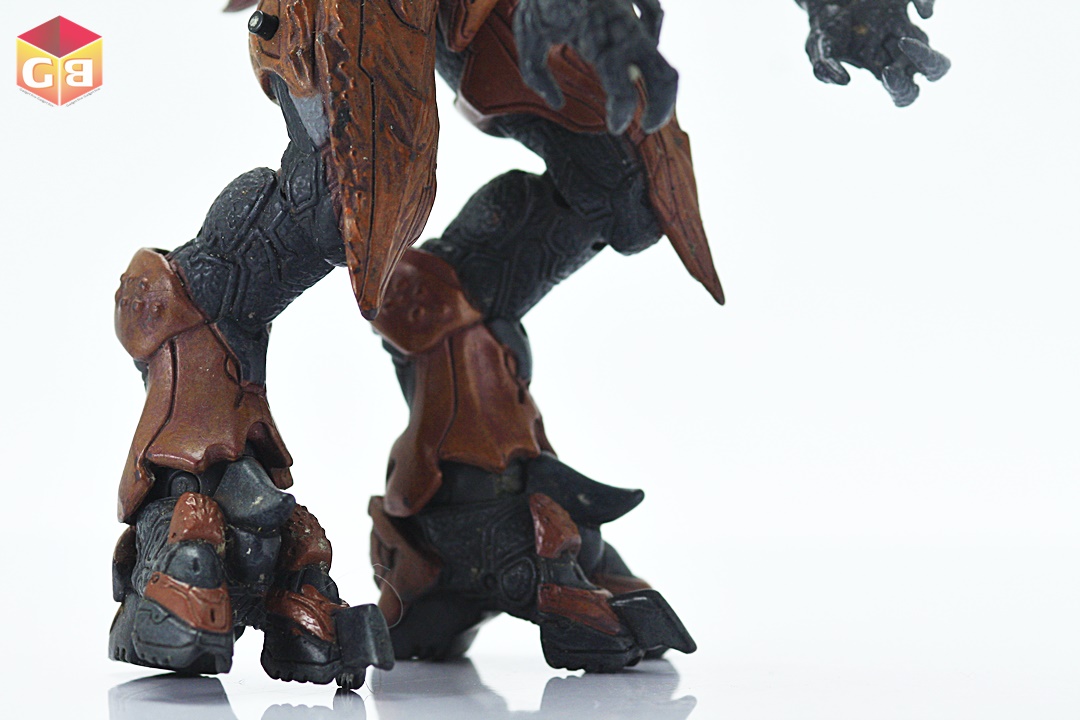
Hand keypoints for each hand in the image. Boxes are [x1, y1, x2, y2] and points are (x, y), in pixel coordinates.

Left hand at [514, 0, 677, 133]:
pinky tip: (638, 53)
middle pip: (663, 75)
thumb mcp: (528, 36)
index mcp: (600, 42)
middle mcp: (624, 28)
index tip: (617, 127)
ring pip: (662, 48)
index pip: (624, 91)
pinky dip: (651, 40)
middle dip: (662, 105)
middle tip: (651, 125)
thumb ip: (539, 77)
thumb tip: (557, 103)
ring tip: (651, 98)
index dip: (623, 114)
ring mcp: (634, 11)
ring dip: (661, 80)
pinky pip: (655, 19)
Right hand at [801, 0, 949, 105]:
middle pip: (933, 70)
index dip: (901, 88)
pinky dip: (926, 5)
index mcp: (883, 67)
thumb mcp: (817, 48)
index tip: (886, 71)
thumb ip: (824, 68)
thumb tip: (845, 81)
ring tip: (903, 41)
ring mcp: (907, 24)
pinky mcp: (906, 1)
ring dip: (923, 48)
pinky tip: (921, 11)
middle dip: (926, 64)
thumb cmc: (826, 27)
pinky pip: (926, 4)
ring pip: (930, 40)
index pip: (905, 92)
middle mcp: (900, 49)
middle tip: (905, 51)